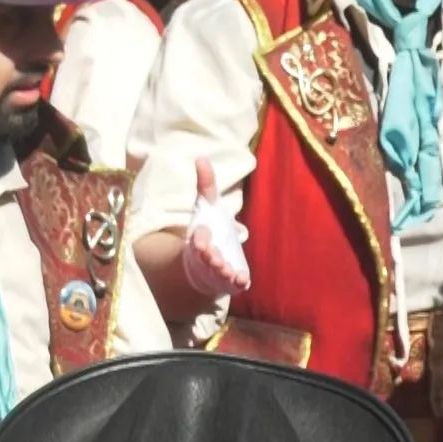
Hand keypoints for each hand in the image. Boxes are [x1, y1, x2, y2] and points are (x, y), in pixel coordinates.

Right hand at [182, 158, 249, 296]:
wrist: (206, 261)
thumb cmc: (209, 229)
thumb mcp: (207, 206)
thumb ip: (206, 185)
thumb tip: (202, 157)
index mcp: (200, 239)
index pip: (199, 239)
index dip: (201, 240)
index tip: (202, 242)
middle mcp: (207, 256)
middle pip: (207, 258)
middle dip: (211, 258)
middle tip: (216, 259)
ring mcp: (217, 270)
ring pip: (219, 273)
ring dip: (223, 272)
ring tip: (229, 272)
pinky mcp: (229, 280)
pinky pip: (233, 284)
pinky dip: (237, 283)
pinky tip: (243, 282)